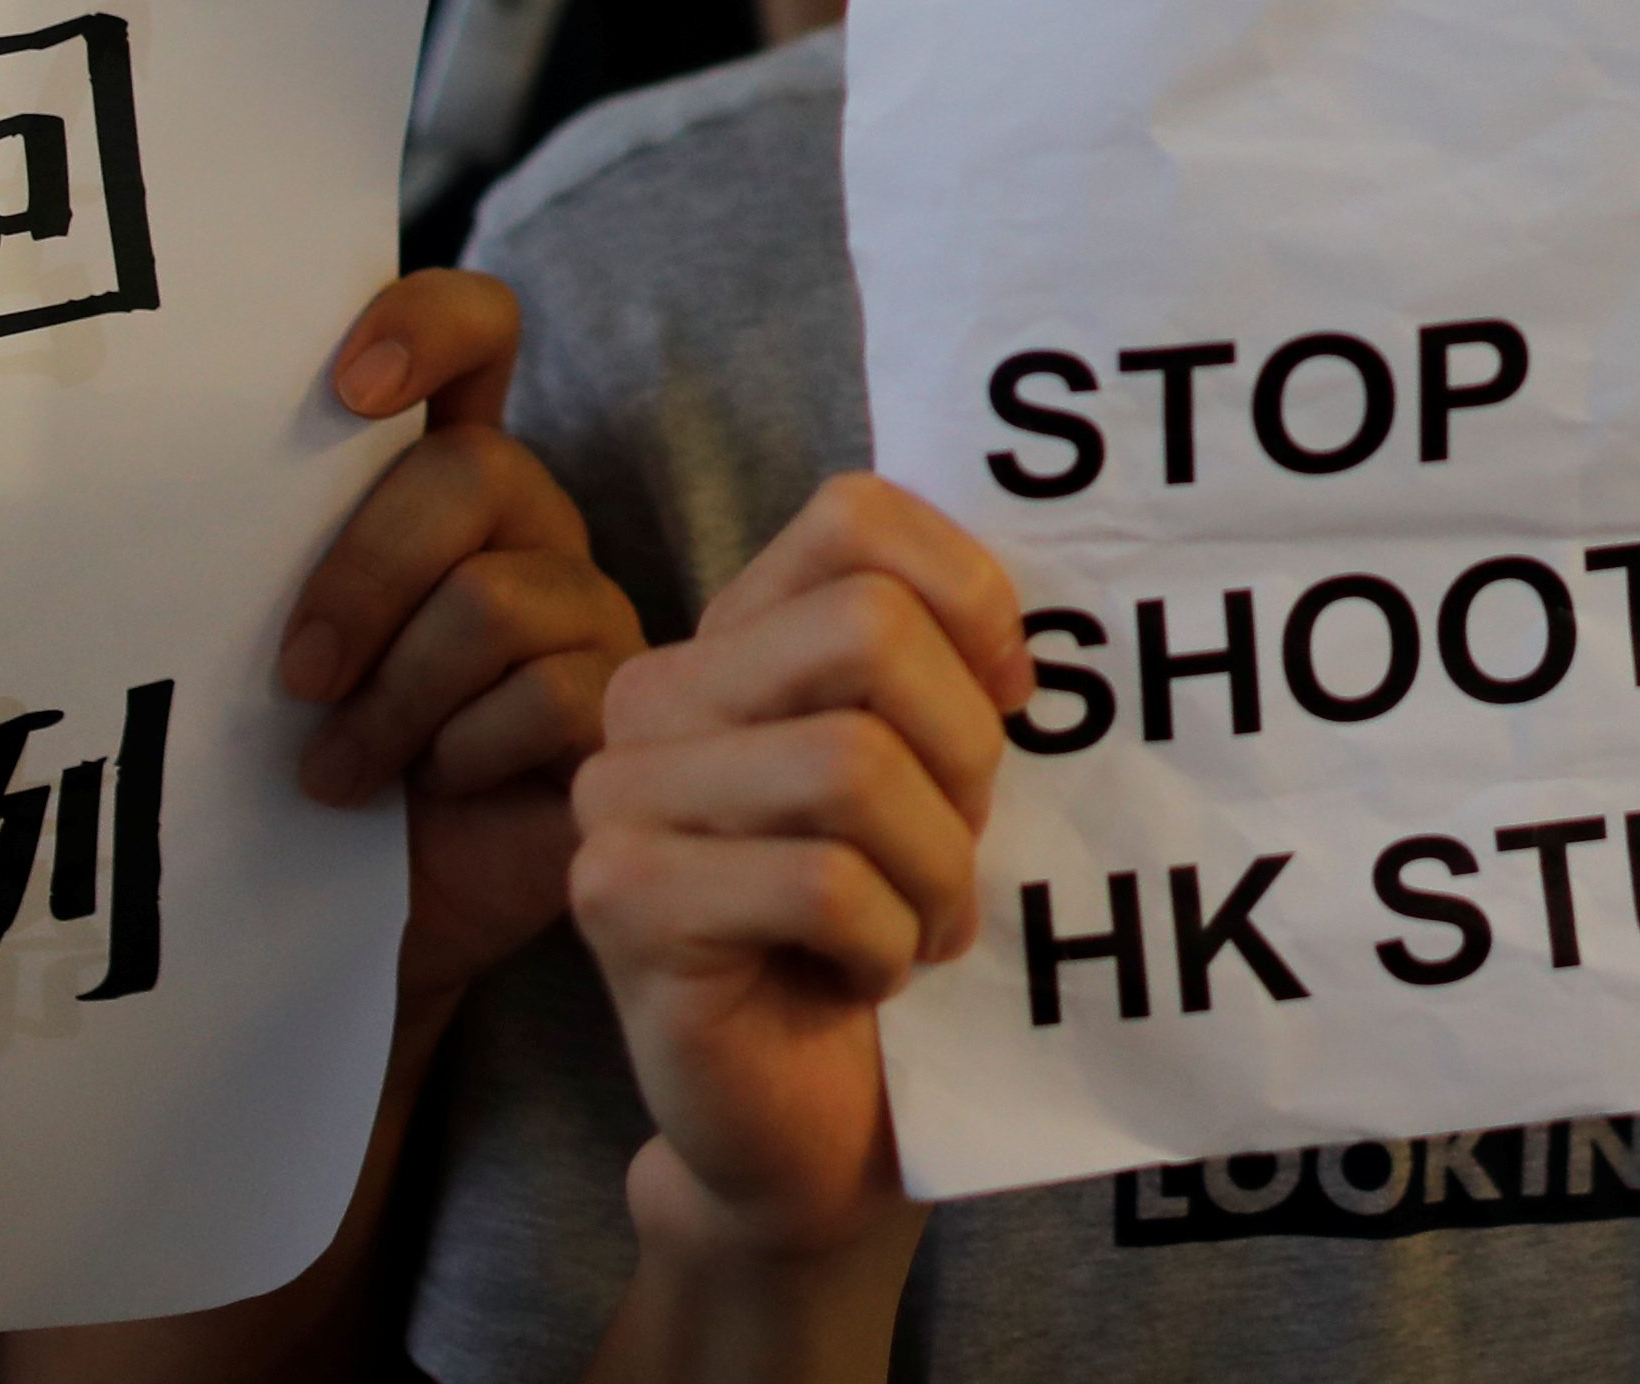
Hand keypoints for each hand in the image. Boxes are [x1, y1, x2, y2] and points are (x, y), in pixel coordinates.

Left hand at [277, 267, 643, 1013]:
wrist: (351, 920)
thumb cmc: (292, 766)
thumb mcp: (251, 648)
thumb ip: (244, 558)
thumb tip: (134, 496)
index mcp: (433, 477)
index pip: (473, 333)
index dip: (427, 325)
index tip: (347, 388)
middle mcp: (523, 525)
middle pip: (479, 471)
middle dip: (366, 576)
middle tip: (296, 678)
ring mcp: (584, 612)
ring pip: (500, 599)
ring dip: (395, 701)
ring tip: (336, 774)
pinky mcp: (617, 709)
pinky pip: (552, 697)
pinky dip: (463, 757)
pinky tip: (432, 797)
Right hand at [570, 473, 1042, 1267]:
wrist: (822, 1122)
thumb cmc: (893, 922)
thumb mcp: (939, 765)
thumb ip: (953, 662)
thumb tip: (1020, 635)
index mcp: (731, 636)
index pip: (854, 517)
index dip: (968, 597)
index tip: (1012, 696)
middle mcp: (652, 696)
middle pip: (868, 630)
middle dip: (964, 749)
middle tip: (962, 843)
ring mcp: (619, 798)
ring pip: (851, 763)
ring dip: (936, 864)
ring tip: (924, 921)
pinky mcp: (621, 904)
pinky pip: (821, 882)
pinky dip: (887, 938)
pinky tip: (869, 974)